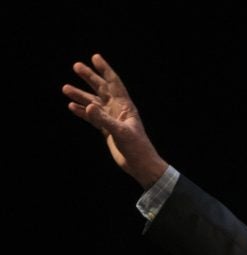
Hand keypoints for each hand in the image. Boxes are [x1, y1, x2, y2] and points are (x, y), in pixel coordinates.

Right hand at [62, 53, 166, 188]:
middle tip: (76, 66)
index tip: (95, 57)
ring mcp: (112, 120)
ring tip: (65, 88)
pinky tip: (72, 106)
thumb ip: (103, 119)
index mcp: (125, 106)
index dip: (105, 70)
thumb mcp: (120, 132)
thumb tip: (87, 105)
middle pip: (101, 89)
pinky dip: (82, 112)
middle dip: (89, 78)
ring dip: (80, 95)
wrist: (140, 164)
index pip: (114, 83)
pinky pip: (92, 118)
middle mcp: (118, 110)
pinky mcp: (107, 130)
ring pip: (93, 103)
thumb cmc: (136, 147)